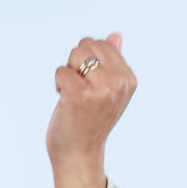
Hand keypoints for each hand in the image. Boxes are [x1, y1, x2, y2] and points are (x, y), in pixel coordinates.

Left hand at [46, 32, 136, 166]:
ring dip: (67, 73)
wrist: (79, 153)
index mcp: (128, 79)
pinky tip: (65, 101)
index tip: (91, 83)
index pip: (102, 44)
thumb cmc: (89, 121)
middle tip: (80, 88)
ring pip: (74, 55)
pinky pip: (61, 71)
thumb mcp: (108, 90)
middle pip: (87, 45)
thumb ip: (112, 61)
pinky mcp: (79, 95)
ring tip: (73, 94)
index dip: (88, 60)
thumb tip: (115, 35)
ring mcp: (100, 89)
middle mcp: (118, 83)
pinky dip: (58, 84)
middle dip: (76, 63)